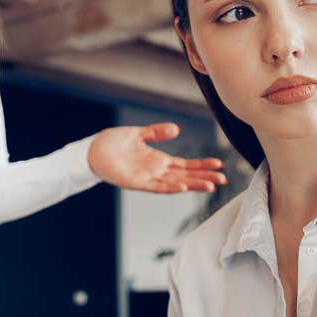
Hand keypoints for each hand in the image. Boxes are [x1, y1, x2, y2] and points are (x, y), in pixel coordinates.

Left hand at [87, 122, 226, 193]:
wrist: (92, 149)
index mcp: (158, 160)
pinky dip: (170, 188)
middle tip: (224, 179)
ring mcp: (147, 178)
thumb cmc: (113, 143)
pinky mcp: (136, 182)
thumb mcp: (139, 134)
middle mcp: (155, 171)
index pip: (186, 164)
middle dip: (204, 177)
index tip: (220, 164)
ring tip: (210, 185)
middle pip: (185, 176)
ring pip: (175, 183)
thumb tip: (176, 129)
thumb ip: (156, 132)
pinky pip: (156, 187)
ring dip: (192, 185)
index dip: (202, 165)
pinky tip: (183, 187)